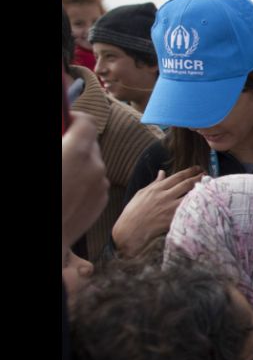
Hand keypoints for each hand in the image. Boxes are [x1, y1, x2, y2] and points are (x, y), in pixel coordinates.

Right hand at [62, 112, 108, 251]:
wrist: (51, 239)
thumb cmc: (41, 198)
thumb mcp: (48, 162)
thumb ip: (59, 141)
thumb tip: (63, 131)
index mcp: (76, 152)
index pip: (87, 122)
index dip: (75, 120)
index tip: (64, 124)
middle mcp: (95, 167)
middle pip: (90, 144)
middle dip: (75, 144)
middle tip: (59, 152)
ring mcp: (101, 186)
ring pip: (93, 164)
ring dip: (80, 164)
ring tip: (61, 178)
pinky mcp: (103, 201)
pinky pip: (96, 182)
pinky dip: (85, 182)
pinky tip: (67, 194)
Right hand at [112, 166, 203, 256]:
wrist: (128, 231)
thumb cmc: (132, 212)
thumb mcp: (141, 194)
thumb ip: (154, 183)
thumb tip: (162, 172)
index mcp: (157, 188)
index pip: (177, 177)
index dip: (190, 171)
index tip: (198, 168)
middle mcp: (164, 196)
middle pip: (186, 184)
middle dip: (198, 178)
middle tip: (207, 175)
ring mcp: (169, 208)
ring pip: (189, 196)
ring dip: (200, 190)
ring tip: (209, 186)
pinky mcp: (172, 219)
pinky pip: (187, 210)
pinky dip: (196, 205)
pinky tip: (204, 203)